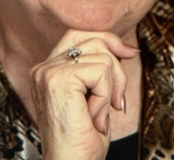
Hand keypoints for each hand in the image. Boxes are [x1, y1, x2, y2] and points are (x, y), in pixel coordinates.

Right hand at [30, 30, 138, 159]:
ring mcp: (49, 72)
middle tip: (118, 100)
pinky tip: (95, 118)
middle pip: (93, 38)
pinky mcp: (60, 80)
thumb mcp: (95, 95)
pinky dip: (106, 96)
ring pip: (102, 56)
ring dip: (111, 89)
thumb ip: (100, 67)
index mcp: (48, 69)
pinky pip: (100, 72)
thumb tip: (126, 48)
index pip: (79, 33)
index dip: (108, 39)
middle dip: (116, 67)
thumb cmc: (83, 140)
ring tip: (102, 115)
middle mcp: (44, 67)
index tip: (129, 54)